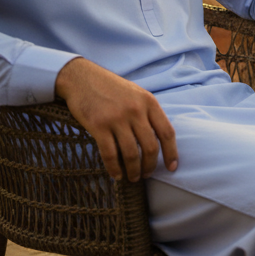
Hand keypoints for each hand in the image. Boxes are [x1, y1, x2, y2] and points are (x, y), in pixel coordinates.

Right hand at [54, 57, 177, 181]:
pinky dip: (114, 168)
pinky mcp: (99, 126)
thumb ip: (148, 113)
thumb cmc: (111, 88)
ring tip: (132, 177)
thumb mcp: (136, 94)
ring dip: (133, 170)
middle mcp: (136, 110)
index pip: (167, 132)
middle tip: (147, 175)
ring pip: (131, 153)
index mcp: (149, 102)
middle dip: (150, 166)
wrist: (82, 77)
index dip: (172, 153)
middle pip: (150, 147)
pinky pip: (110, 154)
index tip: (172, 167)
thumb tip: (158, 140)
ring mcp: (117, 118)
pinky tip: (116, 175)